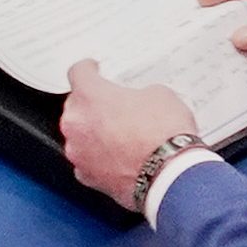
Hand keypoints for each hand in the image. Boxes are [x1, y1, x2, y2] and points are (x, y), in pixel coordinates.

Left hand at [57, 59, 200, 206]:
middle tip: (118, 110)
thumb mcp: (160, 95)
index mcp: (90, 95)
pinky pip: (87, 161)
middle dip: (95, 106)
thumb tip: (139, 102)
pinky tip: (119, 158)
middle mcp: (76, 123)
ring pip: (80, 136)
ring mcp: (78, 152)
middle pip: (77, 106)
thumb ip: (138, 93)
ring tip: (122, 137)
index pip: (78, 73)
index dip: (88, 70)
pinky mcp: (86, 176)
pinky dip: (99, 159)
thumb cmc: (164, 135)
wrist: (170, 175)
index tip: (92, 70)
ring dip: (95, 134)